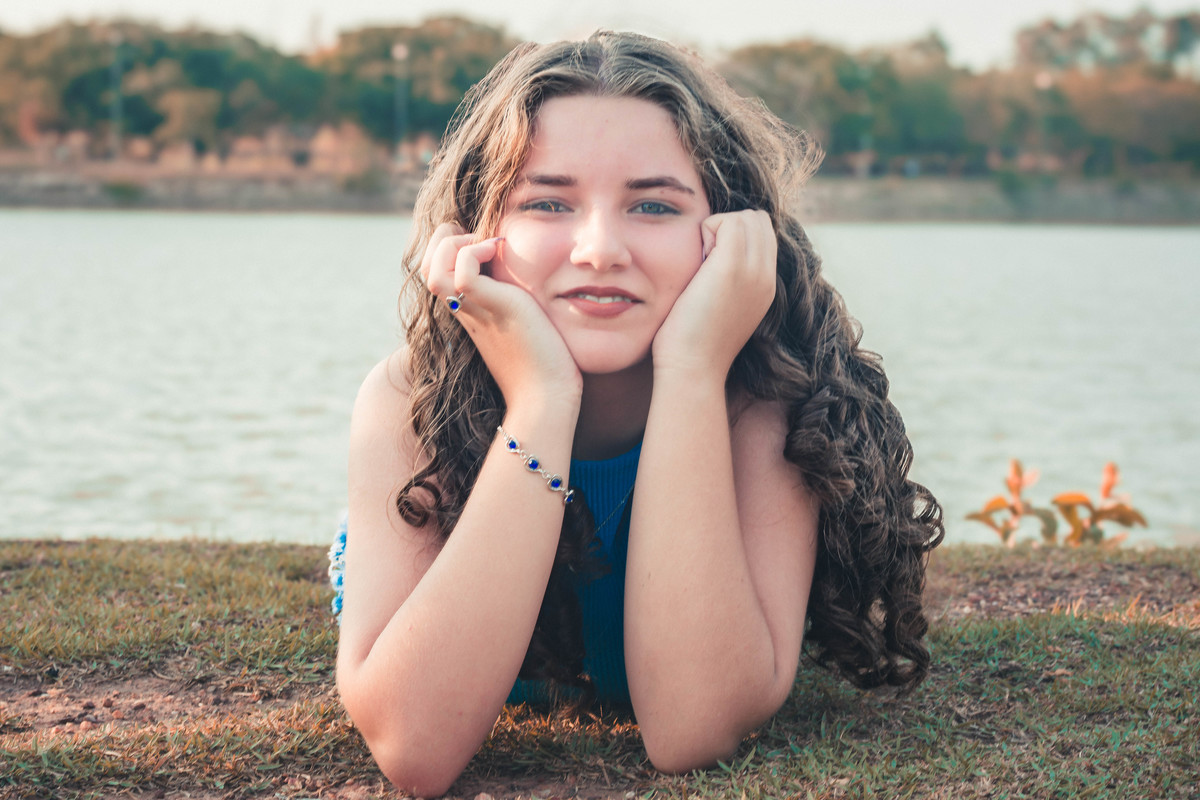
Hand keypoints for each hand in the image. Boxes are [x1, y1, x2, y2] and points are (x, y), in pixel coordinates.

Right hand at [422, 223, 581, 403]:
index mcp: (470, 313)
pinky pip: (462, 274)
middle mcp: (466, 311)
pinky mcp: (494, 308)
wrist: (547, 397)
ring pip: (432, 270)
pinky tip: (498, 248)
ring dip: (452, 246)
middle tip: (479, 237)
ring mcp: (476, 311)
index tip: (479, 241)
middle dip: (443, 241)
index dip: (446, 250)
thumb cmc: (543, 366)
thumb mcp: (523, 325)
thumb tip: (529, 285)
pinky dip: (473, 252)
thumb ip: (515, 304)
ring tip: (485, 243)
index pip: (436, 275)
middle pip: (425, 269)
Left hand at [651, 210, 776, 378]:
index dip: (735, 236)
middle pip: (758, 220)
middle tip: (705, 261)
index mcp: (766, 287)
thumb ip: (728, 282)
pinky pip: (726, 221)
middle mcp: (767, 277)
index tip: (711, 264)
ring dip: (717, 229)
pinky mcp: (732, 266)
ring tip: (701, 264)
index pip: (764, 234)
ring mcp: (754, 271)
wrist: (693, 369)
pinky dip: (706, 231)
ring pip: (745, 217)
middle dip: (729, 227)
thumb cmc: (693, 343)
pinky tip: (696, 263)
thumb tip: (711, 257)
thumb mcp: (722, 309)